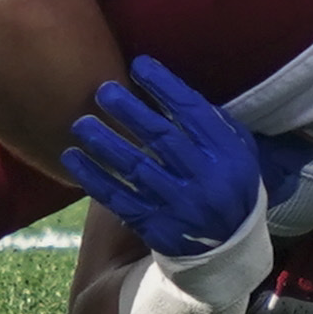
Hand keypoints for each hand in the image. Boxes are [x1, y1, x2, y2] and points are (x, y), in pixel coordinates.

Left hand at [60, 55, 275, 258]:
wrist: (230, 248)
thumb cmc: (229, 184)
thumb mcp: (239, 151)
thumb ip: (213, 122)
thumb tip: (171, 87)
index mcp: (227, 156)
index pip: (194, 114)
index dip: (166, 87)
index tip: (139, 64)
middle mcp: (205, 180)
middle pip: (162, 140)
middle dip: (131, 112)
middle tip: (103, 90)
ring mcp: (179, 206)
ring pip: (137, 170)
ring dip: (106, 144)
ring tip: (81, 123)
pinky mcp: (156, 227)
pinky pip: (120, 199)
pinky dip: (94, 178)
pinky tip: (73, 158)